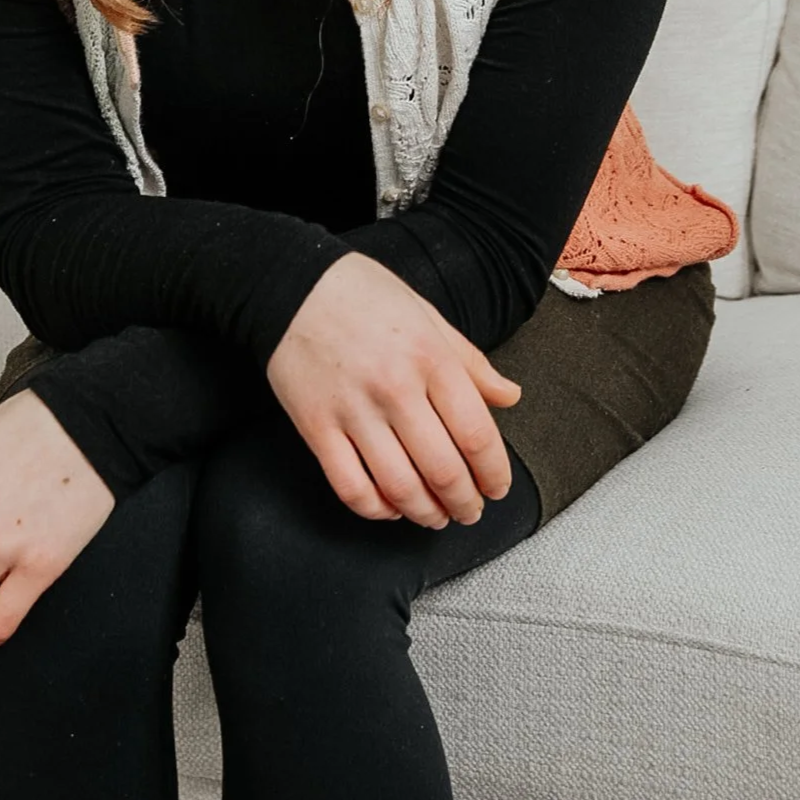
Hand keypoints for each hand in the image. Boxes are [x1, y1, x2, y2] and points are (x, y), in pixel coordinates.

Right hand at [265, 253, 521, 530]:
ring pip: (399, 488)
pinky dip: (375, 509)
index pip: (476, 435)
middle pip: (443, 470)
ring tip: (435, 516)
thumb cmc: (362, 294)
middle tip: (470, 511)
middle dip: (464, 503)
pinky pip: (351, 487)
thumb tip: (510, 396)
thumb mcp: (427, 315)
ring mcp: (353, 410)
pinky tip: (389, 507)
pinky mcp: (316, 426)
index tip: (497, 488)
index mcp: (429, 357)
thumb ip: (470, 362)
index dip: (494, 474)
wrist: (289, 284)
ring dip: (425, 513)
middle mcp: (395, 387)